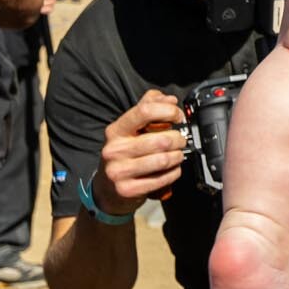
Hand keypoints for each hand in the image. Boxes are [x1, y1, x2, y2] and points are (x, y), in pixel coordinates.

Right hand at [94, 89, 187, 213]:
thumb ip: (148, 107)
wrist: (107, 188)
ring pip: (163, 160)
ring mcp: (119, 171)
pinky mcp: (127, 189)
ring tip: (178, 155)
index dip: (168, 111)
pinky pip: (162, 179)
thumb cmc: (124, 154)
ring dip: (178, 157)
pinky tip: (173, 169)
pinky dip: (174, 173)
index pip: (144, 111)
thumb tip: (170, 99)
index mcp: (116, 130)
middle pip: (160, 140)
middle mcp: (114, 150)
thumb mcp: (131, 128)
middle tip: (181, 140)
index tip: (178, 117)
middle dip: (179, 139)